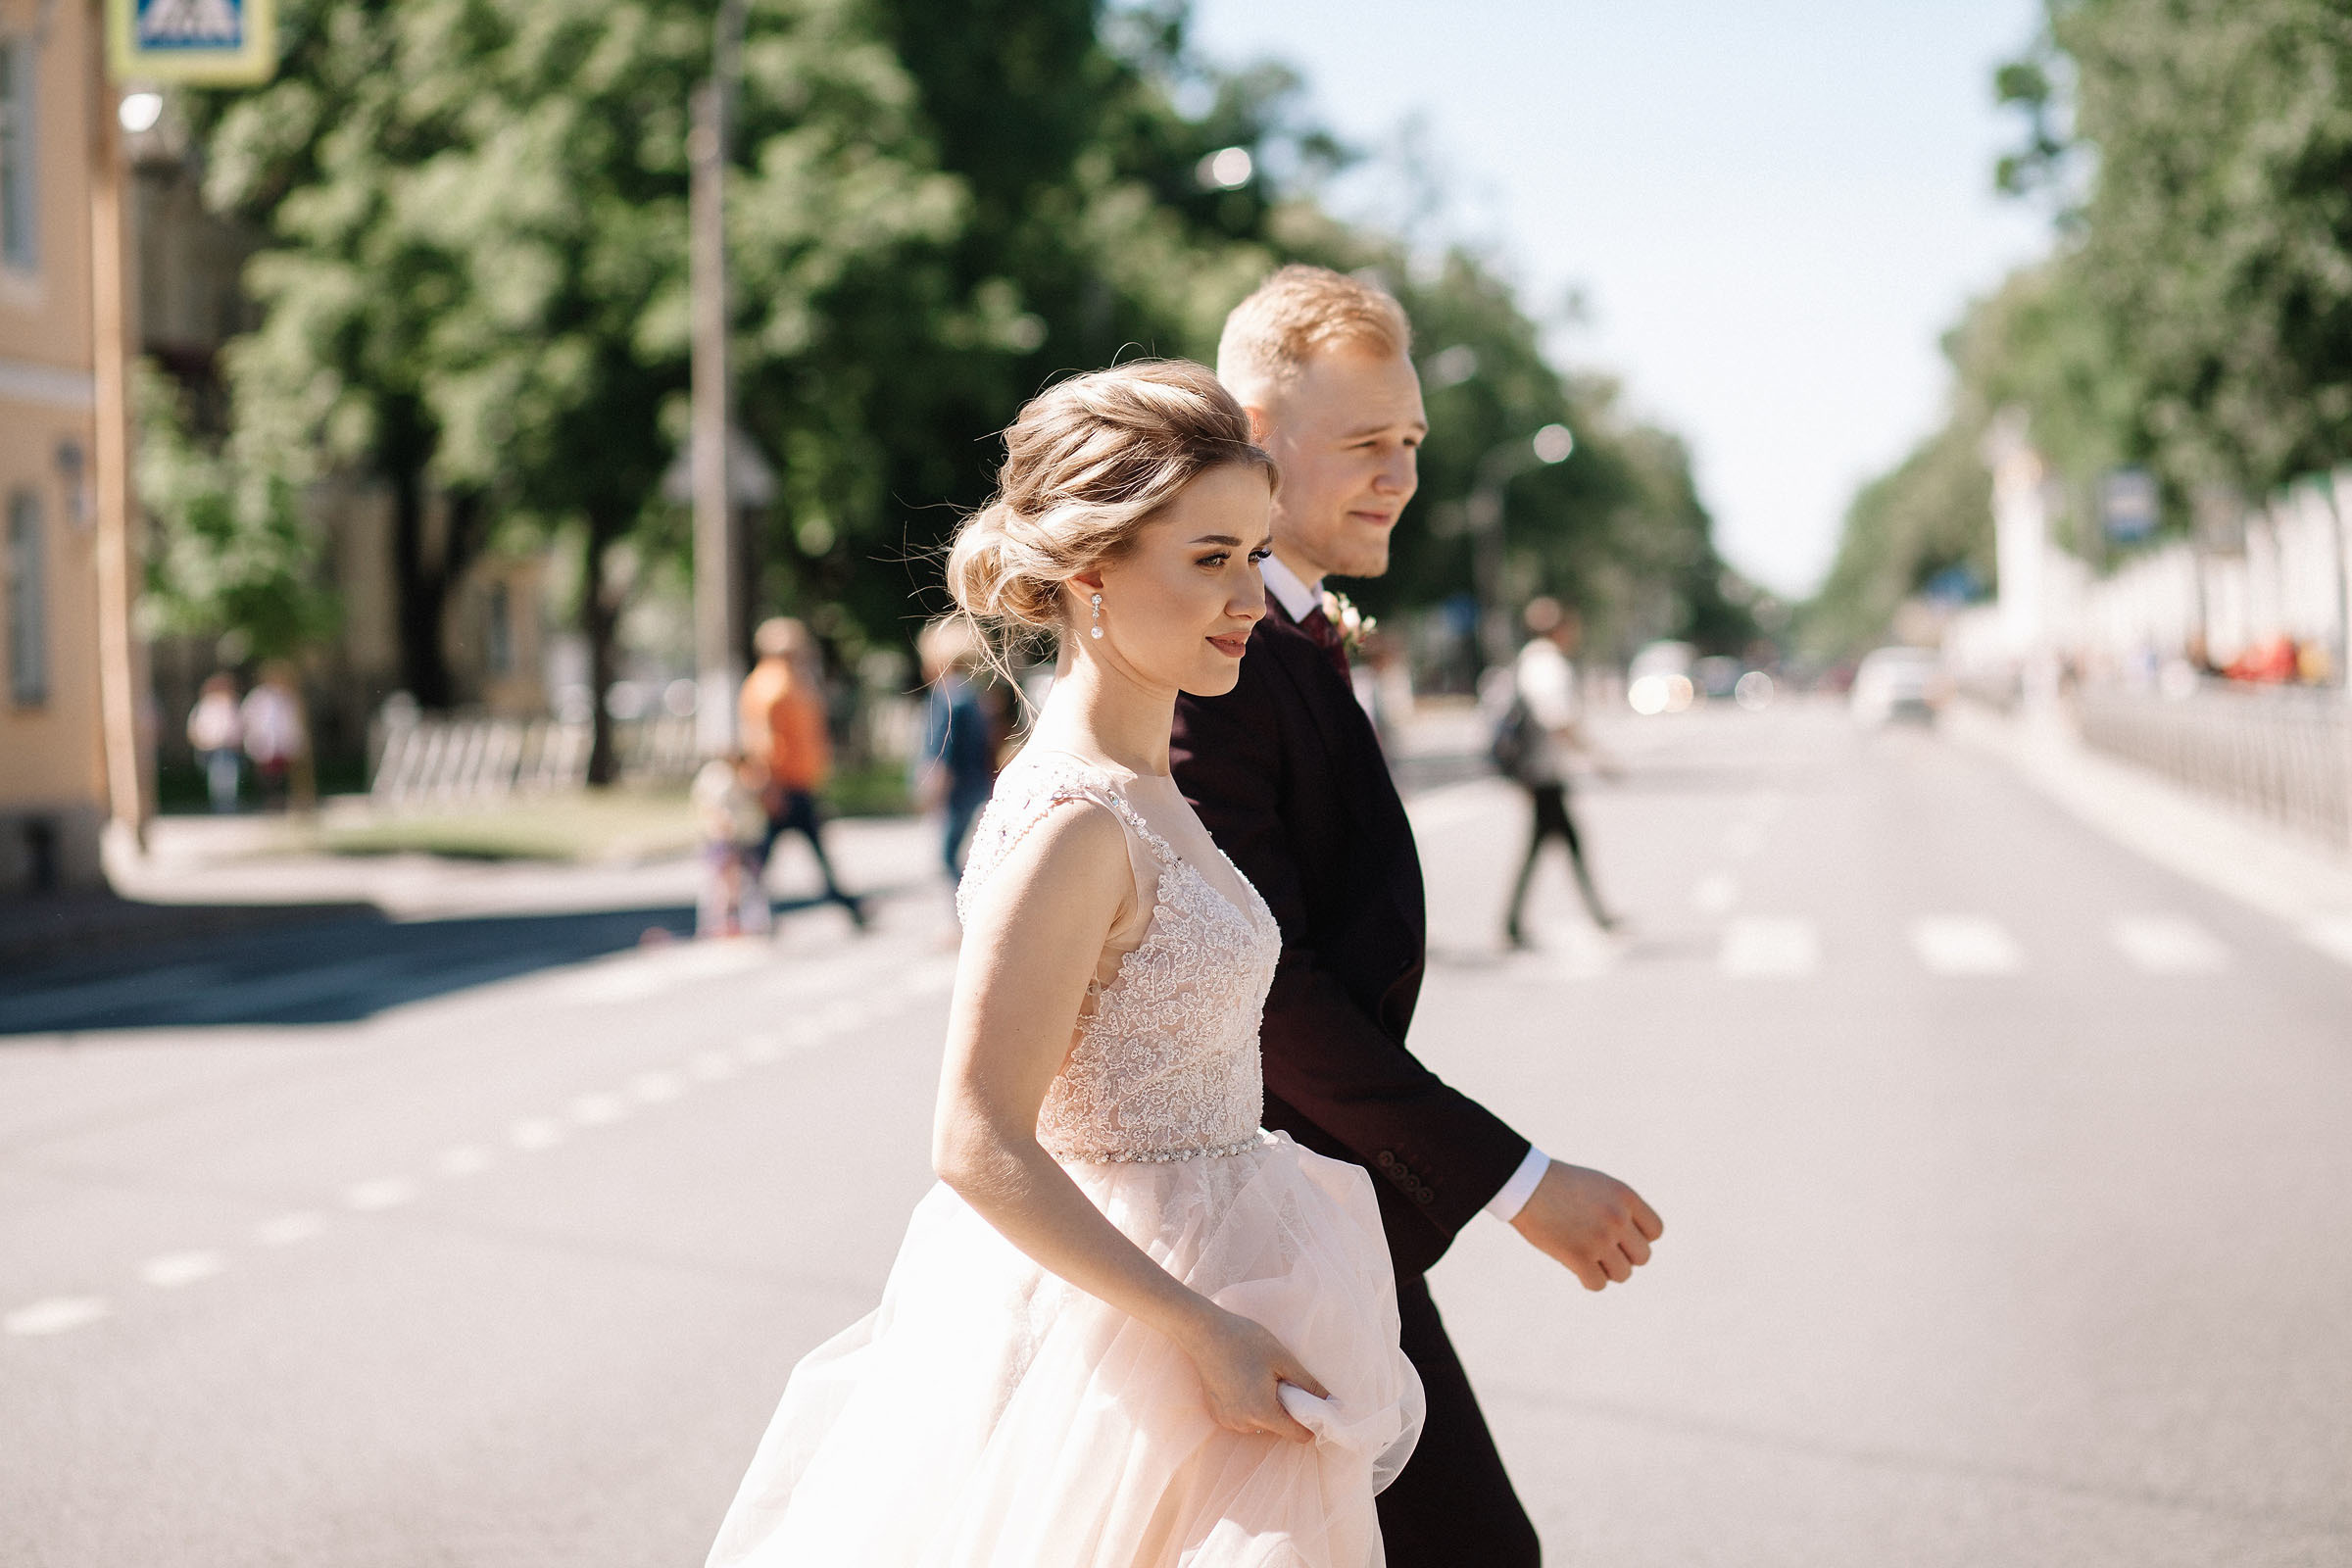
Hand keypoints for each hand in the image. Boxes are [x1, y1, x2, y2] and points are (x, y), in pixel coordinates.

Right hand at [1177, 1306, 1329, 1443]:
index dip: (1310, 1422)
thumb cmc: (1245, 1340)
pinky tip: (1242, 1381)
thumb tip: (1332, 1401)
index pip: (1298, 1435)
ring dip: (1266, 1408)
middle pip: (1278, 1429)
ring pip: (1260, 1424)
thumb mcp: (1282, 1358)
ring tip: (1258, 1378)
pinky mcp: (1216, 1415)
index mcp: (1263, 1412)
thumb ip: (1308, 1384)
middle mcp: (1243, 1424)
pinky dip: (1248, 1406)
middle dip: (1285, 1410)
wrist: (1203, 1332)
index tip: (1310, 1404)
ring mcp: (1227, 1421)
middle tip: (1279, 1380)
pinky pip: (1242, 1419)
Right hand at [1510, 1161, 1662, 1290]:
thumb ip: (1621, 1209)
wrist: (1525, 1183)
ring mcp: (1599, 1238)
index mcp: (1625, 1197)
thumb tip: (1633, 1242)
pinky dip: (1588, 1280)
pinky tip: (1576, 1267)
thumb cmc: (1559, 1184)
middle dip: (1624, 1257)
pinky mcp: (1578, 1256)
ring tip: (1588, 1257)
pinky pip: (1597, 1284)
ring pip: (1623, 1274)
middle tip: (1602, 1249)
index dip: (1638, 1237)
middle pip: (1642, 1257)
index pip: (1655, 1231)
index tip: (1620, 1236)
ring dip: (1606, 1270)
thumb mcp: (1599, 1186)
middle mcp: (1617, 1218)